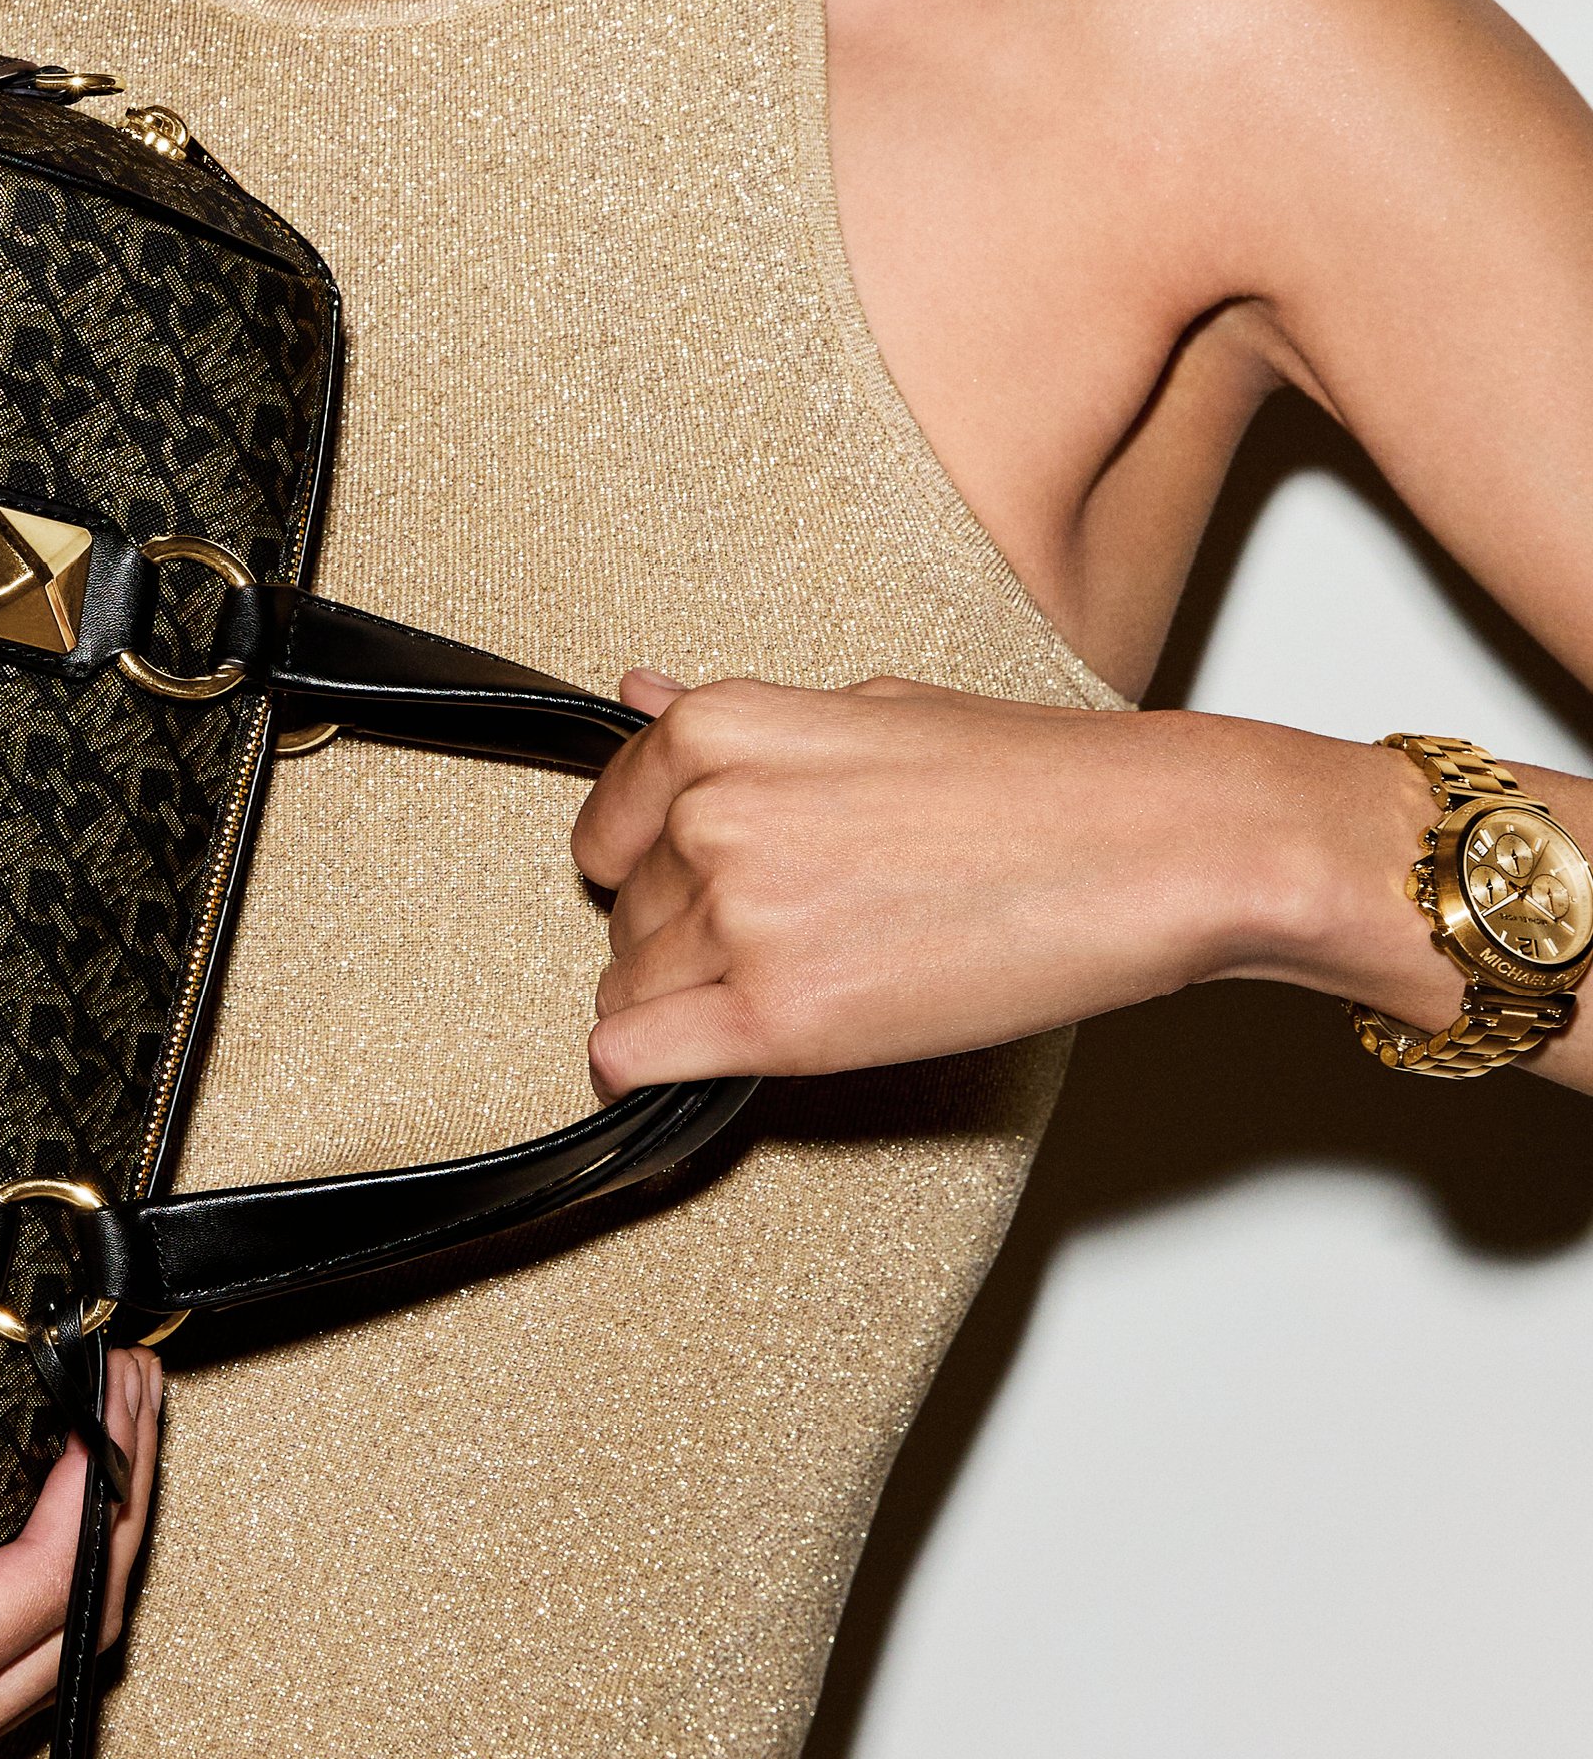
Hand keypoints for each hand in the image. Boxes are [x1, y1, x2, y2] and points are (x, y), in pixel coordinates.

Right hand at [0, 1347, 160, 1758]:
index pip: (31, 1600)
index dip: (94, 1494)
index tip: (117, 1400)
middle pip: (62, 1633)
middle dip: (117, 1509)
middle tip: (135, 1396)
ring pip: (33, 1661)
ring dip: (84, 1552)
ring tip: (103, 1445)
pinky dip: (31, 1600)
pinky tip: (18, 1538)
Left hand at [571, 673, 1259, 1095]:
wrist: (1151, 847)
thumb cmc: (1030, 778)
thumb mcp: (864, 708)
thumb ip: (734, 722)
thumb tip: (638, 690)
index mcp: (719, 729)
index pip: (606, 823)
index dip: (653, 862)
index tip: (701, 882)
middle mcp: (710, 817)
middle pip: (625, 915)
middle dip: (687, 933)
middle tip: (795, 933)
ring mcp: (739, 918)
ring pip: (631, 990)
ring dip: (694, 1000)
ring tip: (807, 978)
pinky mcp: (779, 1018)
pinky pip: (634, 1057)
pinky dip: (652, 1068)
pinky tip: (708, 1053)